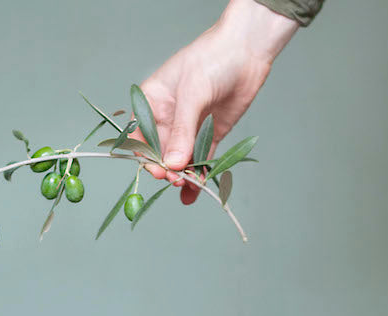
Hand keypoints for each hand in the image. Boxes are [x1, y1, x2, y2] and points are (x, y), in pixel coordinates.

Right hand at [136, 0, 297, 203]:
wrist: (247, 52)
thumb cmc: (212, 59)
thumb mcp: (192, 93)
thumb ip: (182, 130)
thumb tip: (171, 163)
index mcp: (153, 101)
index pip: (141, 135)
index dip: (146, 156)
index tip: (158, 170)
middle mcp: (168, 117)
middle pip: (161, 152)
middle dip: (166, 168)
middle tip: (177, 179)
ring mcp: (189, 127)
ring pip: (180, 159)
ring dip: (182, 175)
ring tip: (189, 186)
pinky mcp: (209, 135)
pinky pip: (200, 160)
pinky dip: (198, 176)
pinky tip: (195, 192)